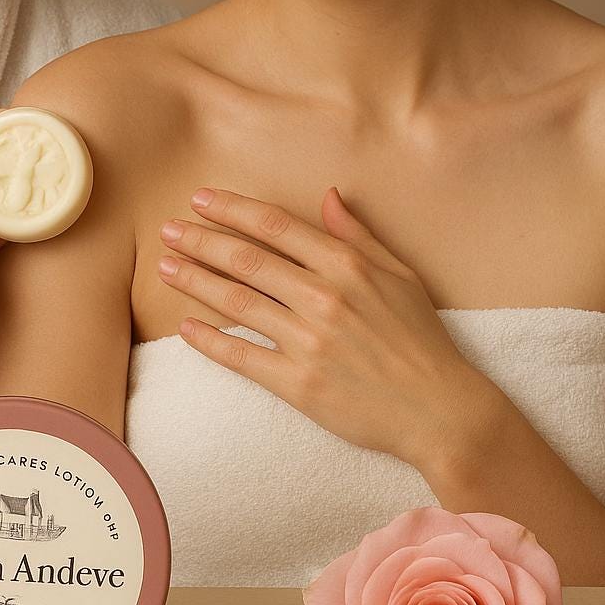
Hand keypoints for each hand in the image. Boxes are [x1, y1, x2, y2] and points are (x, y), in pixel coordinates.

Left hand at [156, 185, 483, 470]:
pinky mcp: (299, 384)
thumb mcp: (399, 275)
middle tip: (166, 231)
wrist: (440, 409)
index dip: (233, 209)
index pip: (275, 226)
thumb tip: (327, 195)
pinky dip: (209, 341)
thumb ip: (357, 235)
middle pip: (246, 259)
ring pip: (236, 302)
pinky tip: (185, 328)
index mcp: (347, 265)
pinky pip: (242, 357)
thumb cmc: (422, 340)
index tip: (200, 200)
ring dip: (195, 282)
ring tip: (165, 268)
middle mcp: (324, 297)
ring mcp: (309, 341)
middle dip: (200, 241)